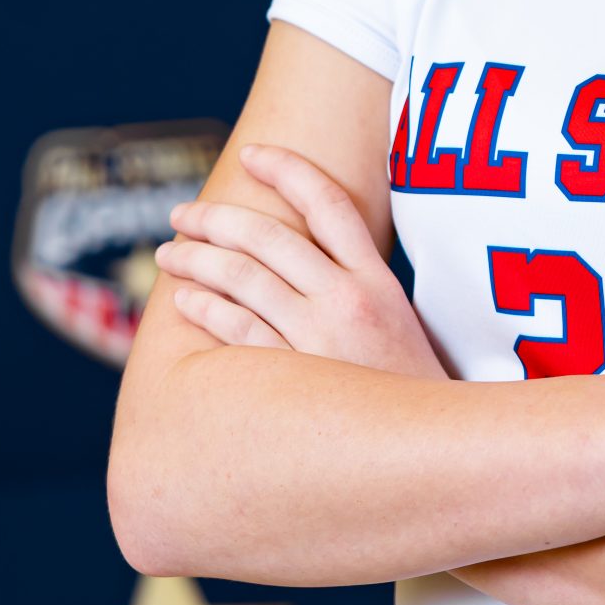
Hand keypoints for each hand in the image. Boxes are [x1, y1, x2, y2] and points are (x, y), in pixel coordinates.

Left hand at [152, 142, 449, 379]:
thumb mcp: (400, 323)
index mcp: (378, 280)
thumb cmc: (410, 389)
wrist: (435, 450)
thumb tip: (308, 255)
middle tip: (182, 214)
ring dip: (196, 259)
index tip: (252, 154)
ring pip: (241, 278)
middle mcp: (348, 300)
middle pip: (268, 237)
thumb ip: (360, 285)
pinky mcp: (294, 378)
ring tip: (170, 254)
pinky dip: (204, 309)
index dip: (288, 169)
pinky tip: (185, 301)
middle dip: (215, 218)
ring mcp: (319, 338)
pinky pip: (236, 330)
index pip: (329, 203)